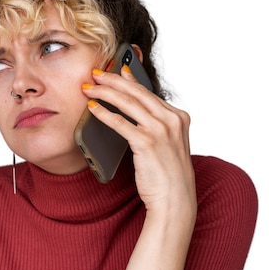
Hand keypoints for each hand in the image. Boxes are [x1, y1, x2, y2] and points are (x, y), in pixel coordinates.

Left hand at [83, 65, 195, 215]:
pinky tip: (92, 108)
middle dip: (113, 80)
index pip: (148, 92)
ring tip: (89, 87)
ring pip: (128, 103)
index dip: (129, 79)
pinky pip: (120, 122)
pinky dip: (104, 112)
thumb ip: (155, 125)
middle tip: (95, 73)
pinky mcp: (147, 142)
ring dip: (105, 92)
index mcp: (179, 117)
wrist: (175, 200)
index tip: (116, 69)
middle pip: (137, 93)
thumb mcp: (167, 144)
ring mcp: (161, 130)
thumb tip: (131, 109)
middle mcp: (172, 120)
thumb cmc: (167, 175)